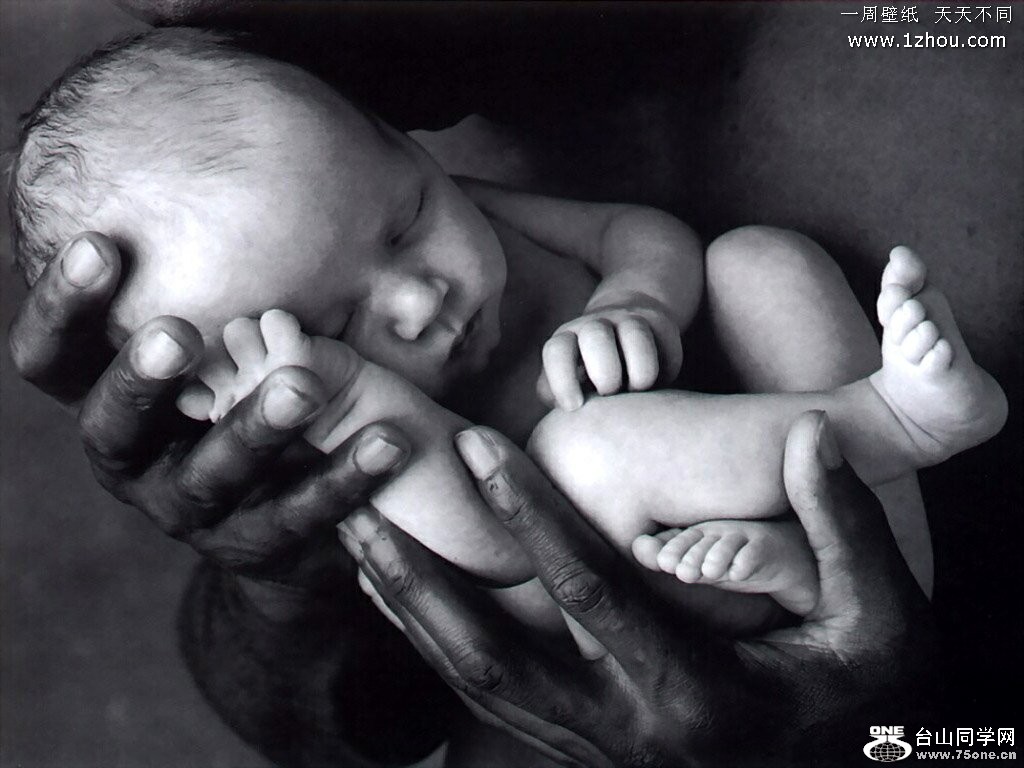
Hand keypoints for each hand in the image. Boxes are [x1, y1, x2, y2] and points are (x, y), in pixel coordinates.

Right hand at [9, 233, 409, 601]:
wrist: (275, 519)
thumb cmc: (237, 397)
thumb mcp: (215, 350)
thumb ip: (211, 288)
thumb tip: (240, 154)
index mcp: (108, 402)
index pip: (52, 360)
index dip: (63, 307)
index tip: (103, 243)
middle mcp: (133, 461)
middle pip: (114, 425)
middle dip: (143, 378)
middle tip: (178, 332)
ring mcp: (192, 512)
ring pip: (212, 475)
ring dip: (254, 429)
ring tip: (304, 384)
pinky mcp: (258, 546)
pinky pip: (299, 516)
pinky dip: (342, 478)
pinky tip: (386, 440)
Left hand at [340, 412, 935, 766]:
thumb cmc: (862, 707)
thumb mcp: (883, 625)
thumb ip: (847, 531)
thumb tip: (809, 437)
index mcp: (695, 695)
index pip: (593, 594)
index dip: (534, 517)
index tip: (480, 444)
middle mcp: (624, 732)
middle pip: (492, 655)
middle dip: (420, 577)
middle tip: (360, 504)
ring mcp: (593, 749)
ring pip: (474, 684)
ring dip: (410, 610)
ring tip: (357, 541)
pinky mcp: (580, 748)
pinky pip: (488, 699)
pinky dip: (435, 645)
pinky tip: (404, 598)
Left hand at [537, 295, 682, 409]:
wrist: (625, 328)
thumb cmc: (590, 374)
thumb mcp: (570, 383)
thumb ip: (559, 396)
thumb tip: (559, 415)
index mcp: (567, 340)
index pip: (557, 352)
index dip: (563, 380)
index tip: (574, 407)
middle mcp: (595, 326)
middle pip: (596, 338)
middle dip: (606, 374)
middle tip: (611, 394)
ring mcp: (628, 320)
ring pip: (635, 335)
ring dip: (639, 372)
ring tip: (638, 389)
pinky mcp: (659, 323)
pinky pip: (665, 346)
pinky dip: (665, 370)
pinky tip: (659, 381)